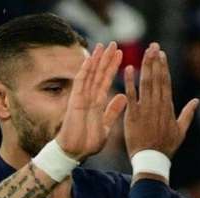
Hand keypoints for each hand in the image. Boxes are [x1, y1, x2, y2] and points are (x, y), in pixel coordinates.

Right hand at [55, 42, 126, 160]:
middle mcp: (89, 97)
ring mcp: (81, 98)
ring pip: (90, 74)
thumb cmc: (88, 142)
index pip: (106, 80)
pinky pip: (80, 83)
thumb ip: (113, 111)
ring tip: (103, 45)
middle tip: (113, 43)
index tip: (121, 54)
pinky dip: (85, 71)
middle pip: (98, 73)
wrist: (75, 153)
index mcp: (97, 102)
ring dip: (96, 60)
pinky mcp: (75, 101)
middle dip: (106, 58)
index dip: (113, 67)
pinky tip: (90, 59)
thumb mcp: (106, 125)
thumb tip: (123, 96)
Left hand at [123, 43, 198, 158]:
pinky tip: (128, 68)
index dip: (163, 67)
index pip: (166, 82)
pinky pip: (131, 95)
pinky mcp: (133, 115)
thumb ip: (188, 114)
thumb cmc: (166, 147)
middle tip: (153, 45)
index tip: (162, 54)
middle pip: (156, 78)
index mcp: (168, 107)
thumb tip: (197, 102)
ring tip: (145, 52)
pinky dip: (129, 81)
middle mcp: (157, 105)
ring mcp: (145, 109)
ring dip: (145, 66)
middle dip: (155, 60)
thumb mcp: (181, 131)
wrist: (151, 160)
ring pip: (145, 83)